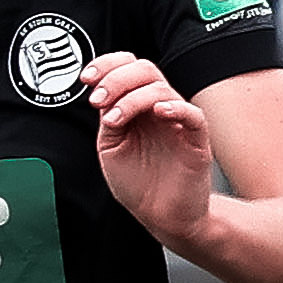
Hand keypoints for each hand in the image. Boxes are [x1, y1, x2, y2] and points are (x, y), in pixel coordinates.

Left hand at [83, 52, 215, 240]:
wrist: (161, 217)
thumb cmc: (140, 184)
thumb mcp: (111, 147)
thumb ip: (107, 118)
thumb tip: (100, 92)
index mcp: (137, 107)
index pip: (127, 68)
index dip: (107, 65)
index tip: (86, 77)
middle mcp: (158, 108)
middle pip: (144, 70)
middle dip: (116, 79)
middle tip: (98, 99)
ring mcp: (177, 122)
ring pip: (161, 89)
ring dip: (131, 98)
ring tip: (115, 120)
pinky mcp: (196, 140)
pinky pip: (191, 114)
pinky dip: (175, 108)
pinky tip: (157, 112)